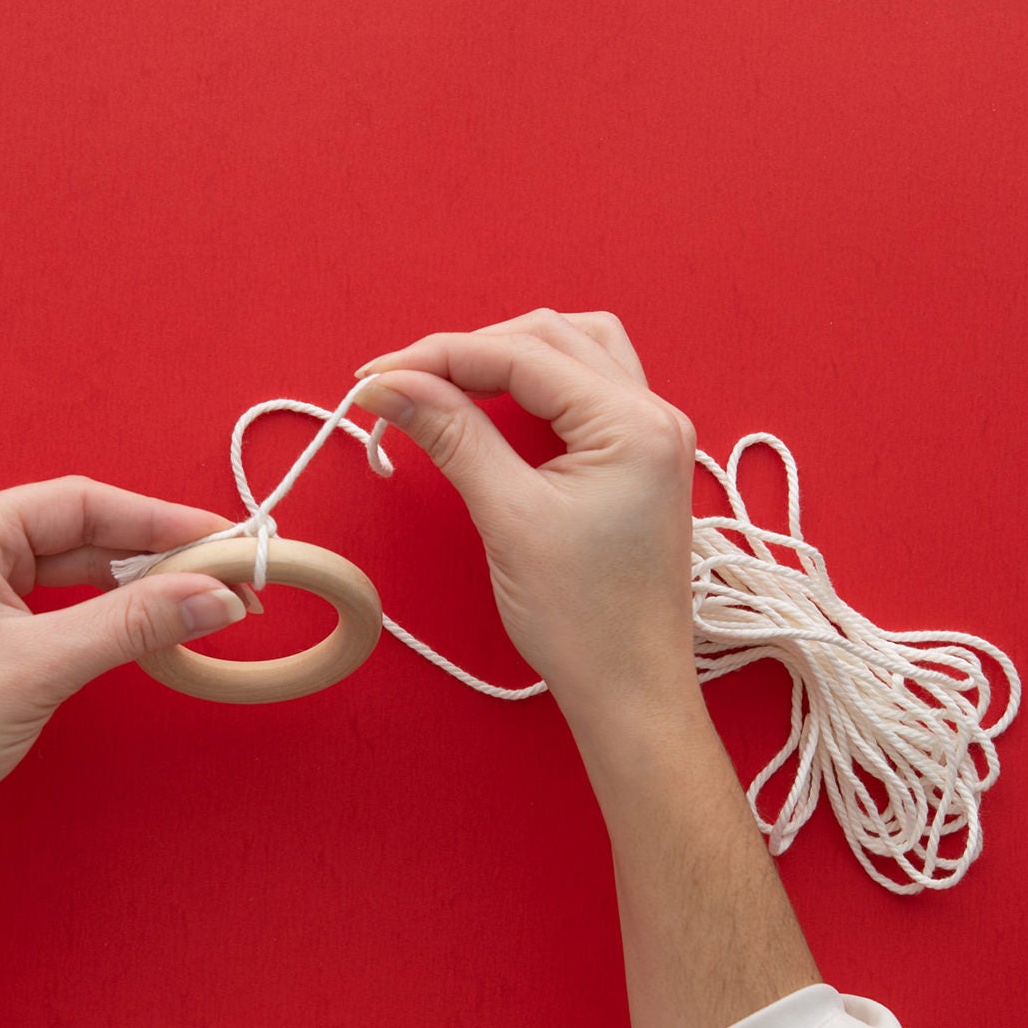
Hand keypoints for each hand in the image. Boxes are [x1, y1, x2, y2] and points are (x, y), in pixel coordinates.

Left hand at [0, 476, 253, 833]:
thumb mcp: (40, 668)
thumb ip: (133, 623)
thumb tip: (218, 596)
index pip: (78, 503)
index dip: (158, 520)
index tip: (223, 541)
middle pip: (75, 530)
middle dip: (151, 553)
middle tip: (223, 575)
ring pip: (66, 566)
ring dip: (129, 583)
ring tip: (196, 598)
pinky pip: (48, 599)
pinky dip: (98, 609)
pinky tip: (141, 621)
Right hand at [352, 309, 700, 730]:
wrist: (630, 691)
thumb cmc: (581, 620)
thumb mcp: (508, 517)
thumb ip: (452, 435)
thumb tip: (389, 385)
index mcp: (634, 423)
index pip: (523, 355)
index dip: (440, 357)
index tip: (373, 379)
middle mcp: (654, 414)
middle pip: (550, 337)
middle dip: (469, 351)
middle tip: (399, 385)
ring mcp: (651, 435)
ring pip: (573, 352)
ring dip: (507, 357)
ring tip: (445, 388)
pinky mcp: (638, 458)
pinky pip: (585, 389)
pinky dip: (533, 386)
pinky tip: (493, 407)